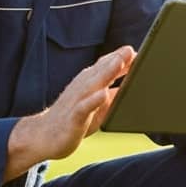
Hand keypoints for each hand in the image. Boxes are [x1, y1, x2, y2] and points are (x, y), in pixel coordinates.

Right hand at [5, 46, 135, 180]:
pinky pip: (84, 107)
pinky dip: (93, 100)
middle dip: (117, 59)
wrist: (44, 136)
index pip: (107, 65)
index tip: (141, 53)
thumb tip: (134, 84)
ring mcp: (78, 100)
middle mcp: (83, 86)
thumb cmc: (75, 118)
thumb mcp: (99, 105)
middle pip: (102, 69)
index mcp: (90, 82)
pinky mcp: (74, 116)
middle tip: (132, 50)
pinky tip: (103, 94)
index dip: (123, 58)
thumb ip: (115, 94)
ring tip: (119, 63)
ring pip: (93, 83)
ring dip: (107, 72)